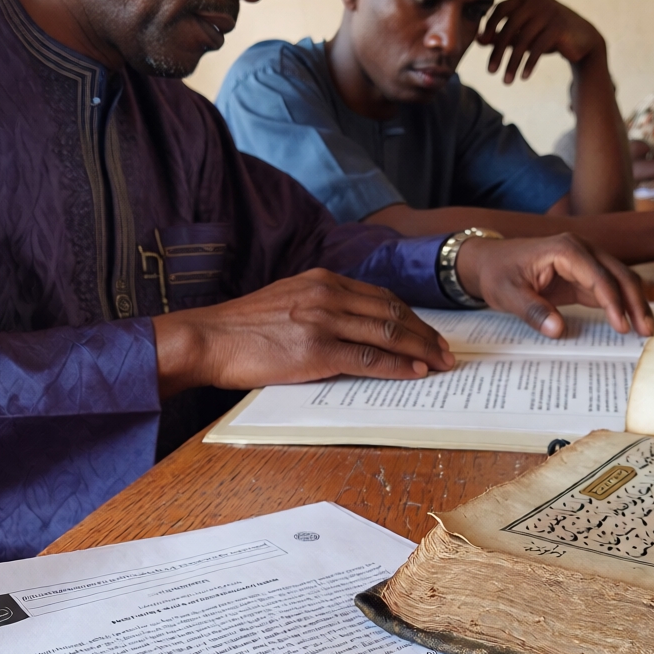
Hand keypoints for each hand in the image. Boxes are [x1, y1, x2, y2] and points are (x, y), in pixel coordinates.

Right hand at [152, 269, 454, 395]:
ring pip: (387, 334)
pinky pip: (369, 359)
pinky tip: (415, 373)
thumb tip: (351, 324)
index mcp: (321, 280)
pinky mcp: (316, 351)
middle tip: (446, 350)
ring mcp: (323, 321)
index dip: (411, 316)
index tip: (428, 332)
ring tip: (440, 364)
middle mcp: (327, 294)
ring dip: (420, 350)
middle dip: (425, 334)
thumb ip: (318, 305)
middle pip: (392, 312)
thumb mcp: (285, 300)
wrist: (207, 339)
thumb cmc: (241, 328)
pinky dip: (398, 367)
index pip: (380, 296)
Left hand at [457, 234, 653, 338]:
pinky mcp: (583, 276)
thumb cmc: (497, 273)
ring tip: (646, 329)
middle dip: (635, 302)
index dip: (613, 302)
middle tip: (646, 330)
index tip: (621, 326)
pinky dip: (622, 304)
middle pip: (619, 274)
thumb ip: (532, 310)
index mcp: (565, 250)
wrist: (488, 262)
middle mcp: (581, 251)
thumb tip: (557, 329)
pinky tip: (630, 323)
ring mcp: (585, 262)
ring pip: (620, 280)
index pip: (598, 276)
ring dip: (634, 303)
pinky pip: (609, 288)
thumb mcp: (507, 293)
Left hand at [475, 0, 604, 83]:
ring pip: (523, 40)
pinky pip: (538, 47)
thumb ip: (502, 35)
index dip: (489, 25)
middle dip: (498, 51)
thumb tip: (478, 40)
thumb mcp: (524, 35)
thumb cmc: (548, 35)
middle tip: (491, 71)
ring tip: (507, 81)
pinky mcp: (559, 26)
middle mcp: (537, 0)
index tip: (482, 43)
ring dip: (513, 63)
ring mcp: (549, 12)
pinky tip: (523, 77)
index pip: (500, 9)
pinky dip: (529, 63)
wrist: (583, 40)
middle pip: (510, 27)